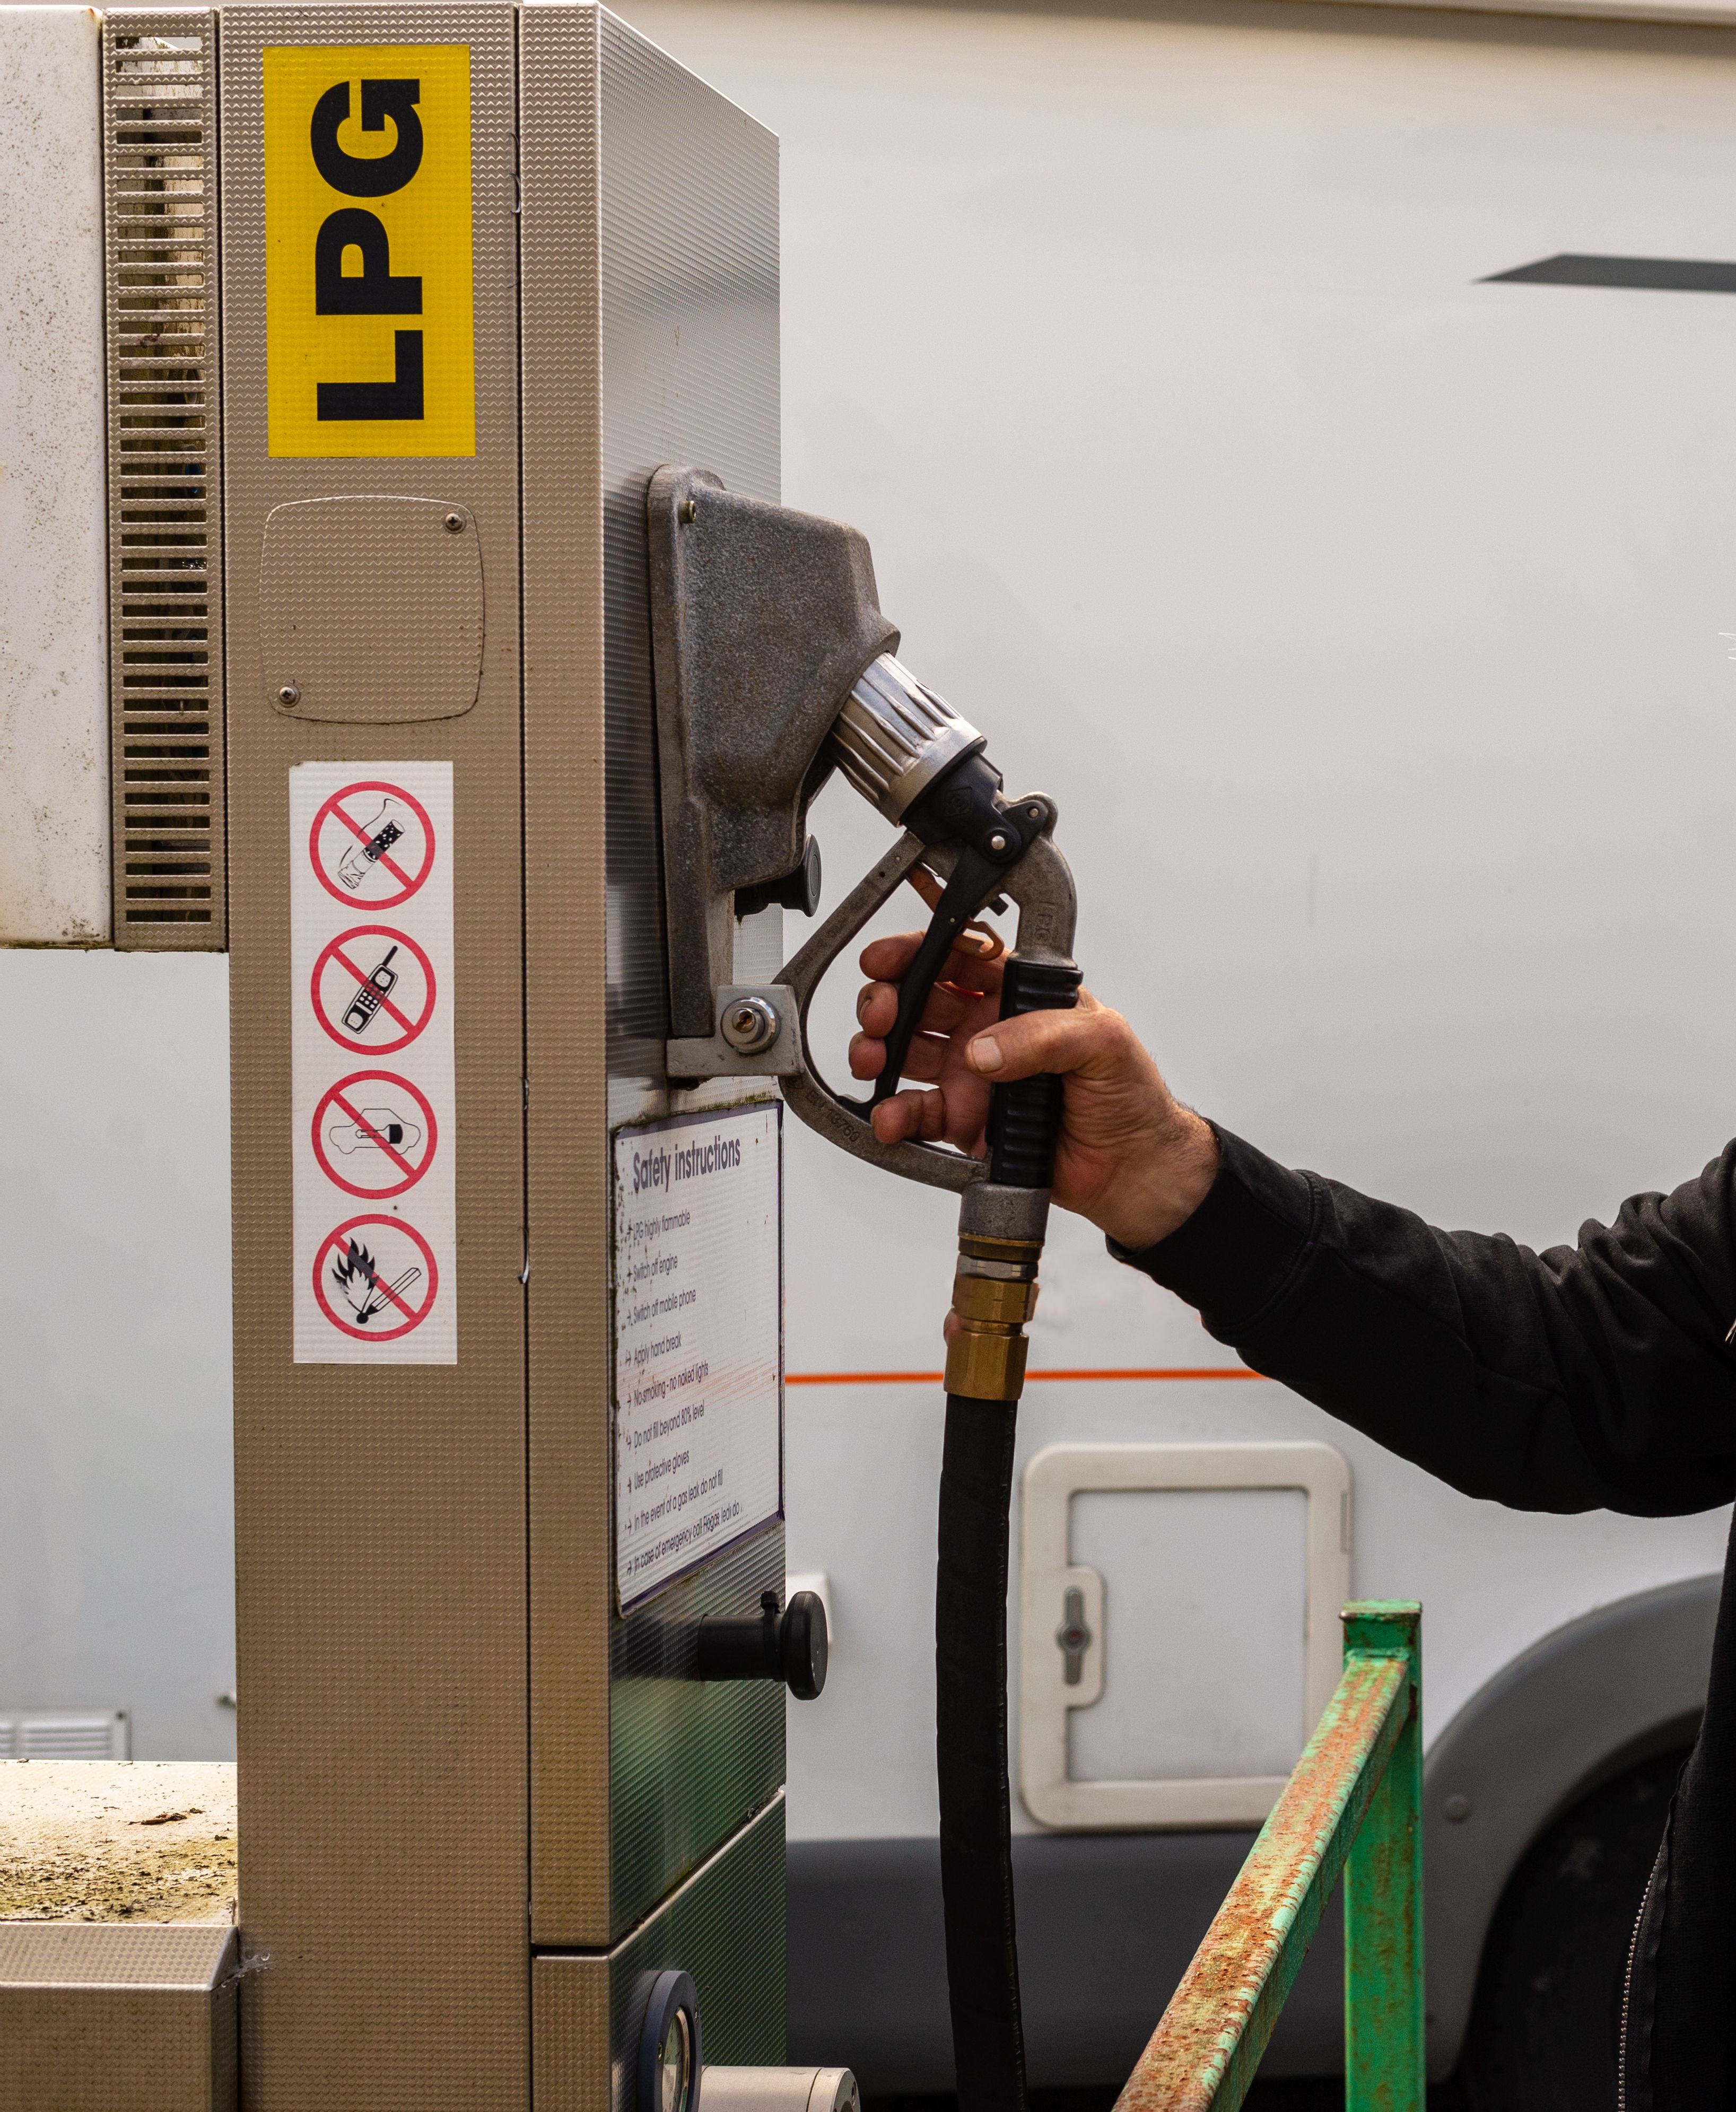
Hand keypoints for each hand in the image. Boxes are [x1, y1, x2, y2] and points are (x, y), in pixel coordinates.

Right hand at [849, 932, 1219, 1250]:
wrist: (1132, 1169)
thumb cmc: (1130, 1096)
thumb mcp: (1102, 1043)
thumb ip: (1042, 1034)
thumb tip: (982, 1050)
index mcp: (1020, 994)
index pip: (961, 956)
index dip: (918, 951)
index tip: (886, 959)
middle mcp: (988, 1028)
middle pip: (920, 1000)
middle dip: (888, 1000)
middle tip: (880, 1013)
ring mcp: (971, 1075)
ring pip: (905, 1051)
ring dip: (878, 1051)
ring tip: (872, 1059)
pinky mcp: (962, 1121)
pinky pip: (915, 1112)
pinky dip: (894, 1113)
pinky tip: (890, 1116)